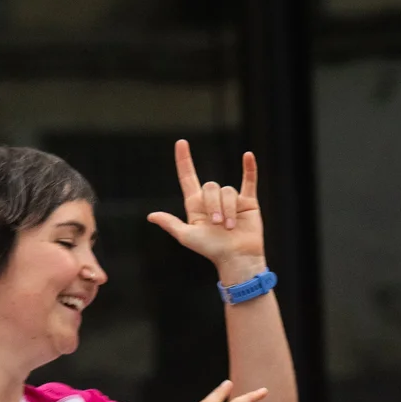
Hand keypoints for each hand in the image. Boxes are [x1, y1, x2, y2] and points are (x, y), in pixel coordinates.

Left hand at [146, 139, 265, 281]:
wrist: (236, 258)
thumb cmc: (211, 250)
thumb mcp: (187, 237)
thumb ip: (171, 224)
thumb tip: (151, 216)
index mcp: (195, 205)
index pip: (188, 177)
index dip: (184, 160)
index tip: (181, 143)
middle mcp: (212, 200)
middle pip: (210, 186)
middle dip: (213, 205)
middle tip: (216, 225)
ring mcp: (231, 200)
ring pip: (227, 190)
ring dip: (227, 209)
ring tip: (230, 227)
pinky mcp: (248, 202)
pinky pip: (248, 181)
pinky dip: (249, 168)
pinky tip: (248, 155)